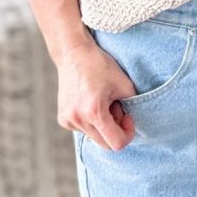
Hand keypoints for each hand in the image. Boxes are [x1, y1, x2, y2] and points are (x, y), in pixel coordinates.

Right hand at [55, 35, 138, 150]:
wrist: (73, 53)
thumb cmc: (100, 65)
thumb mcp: (125, 83)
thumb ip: (133, 105)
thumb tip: (131, 120)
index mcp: (94, 112)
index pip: (116, 143)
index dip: (127, 133)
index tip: (127, 117)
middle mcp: (78, 120)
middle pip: (104, 143)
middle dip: (115, 128)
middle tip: (116, 106)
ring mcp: (68, 121)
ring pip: (94, 136)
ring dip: (102, 124)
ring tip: (102, 101)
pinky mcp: (63, 119)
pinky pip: (83, 129)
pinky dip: (91, 121)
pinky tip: (90, 102)